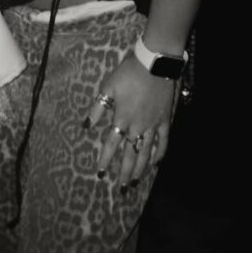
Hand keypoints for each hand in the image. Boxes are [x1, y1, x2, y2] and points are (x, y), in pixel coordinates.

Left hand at [88, 56, 175, 188]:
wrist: (154, 64)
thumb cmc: (128, 73)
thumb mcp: (107, 87)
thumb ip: (97, 108)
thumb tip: (86, 126)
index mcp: (121, 120)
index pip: (111, 146)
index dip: (106, 161)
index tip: (101, 175)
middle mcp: (137, 127)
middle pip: (130, 155)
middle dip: (124, 173)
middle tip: (121, 189)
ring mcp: (153, 125)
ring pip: (146, 152)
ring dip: (141, 169)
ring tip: (136, 182)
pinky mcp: (165, 120)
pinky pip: (163, 141)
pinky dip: (160, 152)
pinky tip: (156, 162)